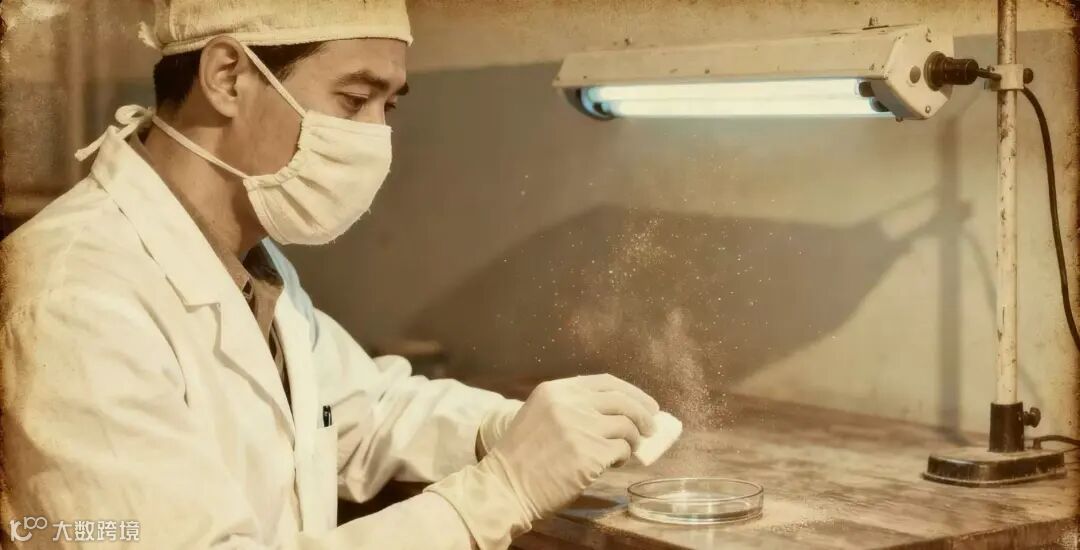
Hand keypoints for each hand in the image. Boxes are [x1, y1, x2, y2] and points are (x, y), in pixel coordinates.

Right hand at [480, 374, 658, 519]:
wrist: (506, 486)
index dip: (631, 392)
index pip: (605, 382)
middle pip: (622, 400)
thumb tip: (617, 413)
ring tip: (628, 450)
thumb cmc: (522, 457)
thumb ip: (572, 407)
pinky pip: (622, 450)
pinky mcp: (591, 453)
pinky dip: (624, 456)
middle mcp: (570, 403)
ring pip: (627, 426)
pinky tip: (615, 463)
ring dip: (633, 439)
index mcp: (555, 390)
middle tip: (652, 427)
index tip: (646, 404)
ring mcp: (581, 427)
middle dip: (643, 414)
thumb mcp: (539, 415)